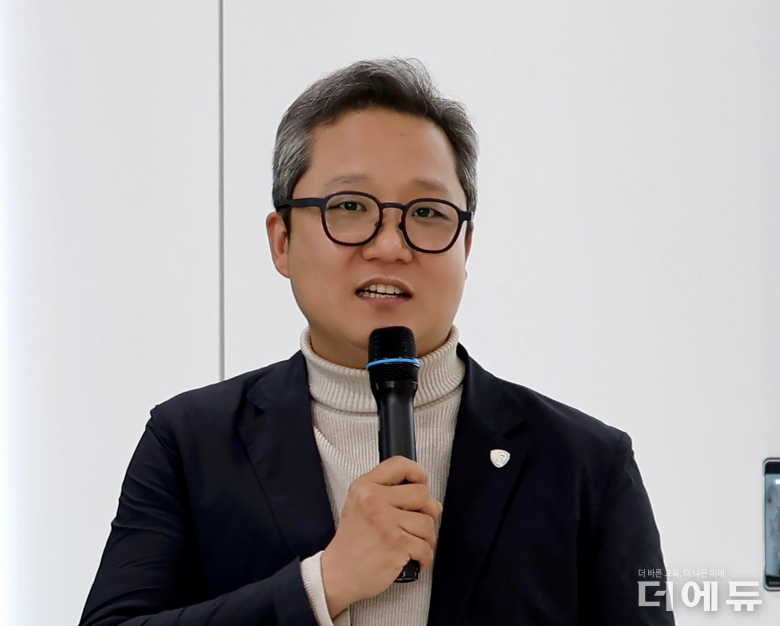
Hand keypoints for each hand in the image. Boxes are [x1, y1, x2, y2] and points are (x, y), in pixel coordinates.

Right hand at [321, 456, 442, 616]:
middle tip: (422, 522)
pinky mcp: (396, 544)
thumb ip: (389, 495)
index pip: (399, 465)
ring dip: (428, 538)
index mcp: (364, 487)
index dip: (418, 473)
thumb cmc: (351, 543)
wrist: (338, 574)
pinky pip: (426, 547)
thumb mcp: (360, 506)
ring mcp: (386, 522)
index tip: (422, 483)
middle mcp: (374, 500)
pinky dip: (426, 557)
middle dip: (430, 510)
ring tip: (416, 544)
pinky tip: (416, 559)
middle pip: (422, 493)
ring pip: (427, 522)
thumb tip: (431, 500)